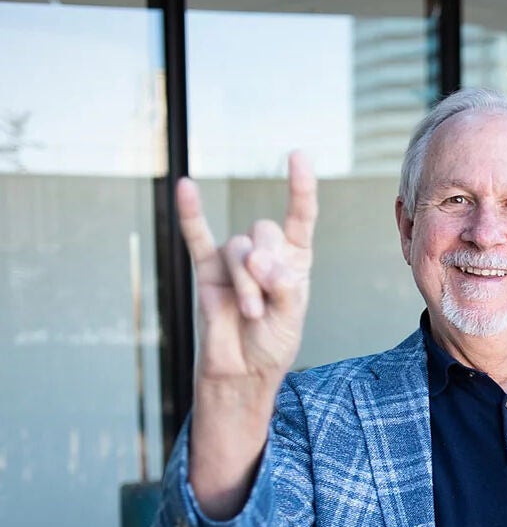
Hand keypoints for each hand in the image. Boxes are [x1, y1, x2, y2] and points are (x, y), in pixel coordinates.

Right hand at [179, 152, 317, 382]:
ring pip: (238, 248)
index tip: (297, 155)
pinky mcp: (207, 270)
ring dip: (245, 282)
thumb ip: (281, 285)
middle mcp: (265, 254)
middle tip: (263, 305)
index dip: (300, 187)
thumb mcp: (290, 318)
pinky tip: (185, 187)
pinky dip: (190, 213)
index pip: (301, 216)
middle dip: (265, 269)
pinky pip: (196, 236)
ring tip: (250, 312)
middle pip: (265, 232)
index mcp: (295, 260)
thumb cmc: (271, 344)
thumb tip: (256, 257)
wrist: (241, 371)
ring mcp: (234, 260)